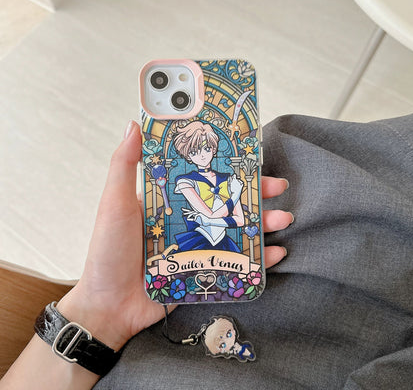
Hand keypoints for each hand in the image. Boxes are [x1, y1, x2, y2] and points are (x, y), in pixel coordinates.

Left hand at [57, 120, 292, 351]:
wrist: (111, 306)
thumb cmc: (110, 251)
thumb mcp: (115, 204)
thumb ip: (124, 166)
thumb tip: (134, 125)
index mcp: (170, 198)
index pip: (204, 176)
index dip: (228, 165)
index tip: (250, 154)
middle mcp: (188, 217)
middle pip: (227, 200)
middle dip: (255, 192)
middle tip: (278, 186)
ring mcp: (199, 243)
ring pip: (238, 227)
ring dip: (264, 221)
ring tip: (283, 218)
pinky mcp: (204, 267)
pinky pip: (237, 259)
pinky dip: (259, 257)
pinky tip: (276, 253)